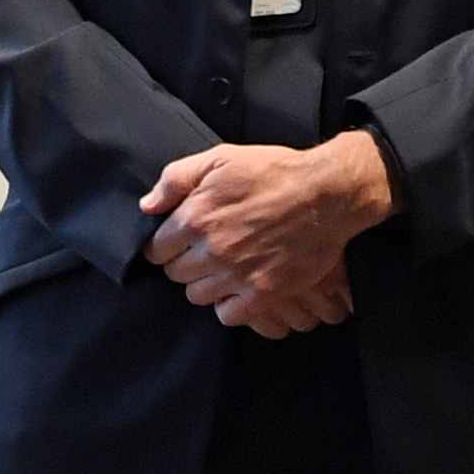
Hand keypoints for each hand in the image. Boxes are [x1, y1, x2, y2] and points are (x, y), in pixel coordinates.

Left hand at [139, 133, 394, 333]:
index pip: (157, 250)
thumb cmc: (273, 171)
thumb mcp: (220, 158)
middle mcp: (211, 250)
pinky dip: (228, 305)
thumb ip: (176, 180)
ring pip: (197, 295)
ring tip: (221, 269)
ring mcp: (237, 274)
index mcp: (195, 217)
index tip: (178, 242)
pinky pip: (227, 315)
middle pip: (175, 274)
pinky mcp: (263, 293)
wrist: (326, 194)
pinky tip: (237, 288)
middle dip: (184, 263)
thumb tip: (148, 205)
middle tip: (202, 252)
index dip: (165, 245)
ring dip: (205, 284)